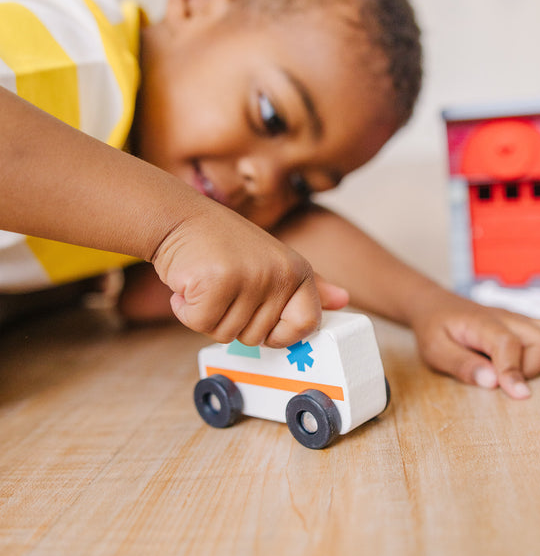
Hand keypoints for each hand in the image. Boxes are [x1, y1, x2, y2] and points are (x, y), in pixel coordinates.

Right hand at [150, 201, 340, 347]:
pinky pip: (201, 323)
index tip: (258, 316)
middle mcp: (280, 273)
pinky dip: (186, 309)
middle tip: (223, 286)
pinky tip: (189, 282)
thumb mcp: (273, 261)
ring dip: (207, 314)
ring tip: (207, 281)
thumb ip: (308, 285)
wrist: (180, 217)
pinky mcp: (217, 281)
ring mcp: (251, 277)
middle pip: (257, 337)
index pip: (305, 325)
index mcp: (298, 271)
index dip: (279, 333)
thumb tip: (342, 301)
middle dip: (232, 320)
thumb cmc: (224, 244)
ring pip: (227, 333)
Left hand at [412, 290, 539, 398]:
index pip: (508, 343)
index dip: (513, 371)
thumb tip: (491, 382)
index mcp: (482, 322)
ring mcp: (519, 319)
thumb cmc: (435, 329)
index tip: (518, 395)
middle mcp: (507, 317)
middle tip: (501, 376)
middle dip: (530, 369)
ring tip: (510, 368)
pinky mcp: (525, 325)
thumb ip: (461, 365)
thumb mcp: (435, 350)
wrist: (436, 306)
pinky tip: (519, 359)